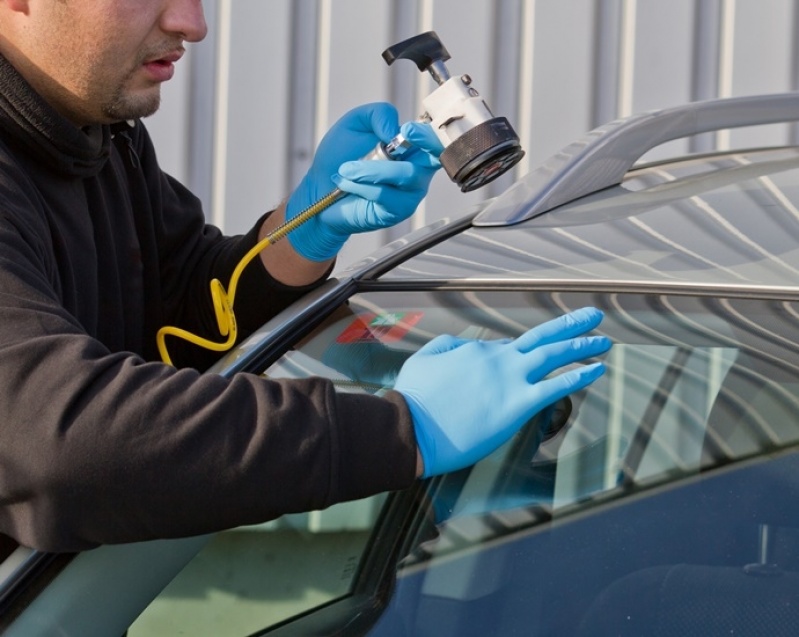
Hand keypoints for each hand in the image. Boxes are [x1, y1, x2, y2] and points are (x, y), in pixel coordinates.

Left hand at [286, 102, 443, 261]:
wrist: (320, 188)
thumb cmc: (339, 157)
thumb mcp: (355, 124)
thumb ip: (378, 114)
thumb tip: (396, 130)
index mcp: (411, 146)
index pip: (435, 139)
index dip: (429, 134)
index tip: (408, 130)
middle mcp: (417, 169)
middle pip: (433, 157)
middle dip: (423, 145)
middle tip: (399, 138)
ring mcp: (410, 192)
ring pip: (404, 174)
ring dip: (371, 169)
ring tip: (346, 169)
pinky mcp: (398, 210)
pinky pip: (385, 195)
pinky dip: (361, 186)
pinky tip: (346, 184)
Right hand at [393, 307, 611, 477]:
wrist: (411, 427)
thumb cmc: (413, 399)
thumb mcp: (423, 360)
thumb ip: (447, 347)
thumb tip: (467, 345)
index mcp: (476, 351)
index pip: (507, 347)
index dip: (521, 352)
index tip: (529, 358)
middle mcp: (499, 360)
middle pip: (542, 337)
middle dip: (570, 325)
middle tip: (593, 316)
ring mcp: (511, 381)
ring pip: (555, 356)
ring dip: (582, 345)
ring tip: (603, 341)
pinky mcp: (518, 406)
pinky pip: (557, 386)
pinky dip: (580, 376)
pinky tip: (597, 370)